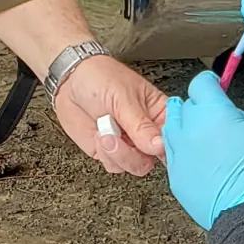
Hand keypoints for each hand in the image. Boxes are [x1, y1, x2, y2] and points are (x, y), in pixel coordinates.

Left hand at [55, 55, 165, 175]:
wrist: (68, 80)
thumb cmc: (100, 77)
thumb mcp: (123, 98)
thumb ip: (141, 125)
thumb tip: (159, 146)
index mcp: (159, 113)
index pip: (175, 137)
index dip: (169, 147)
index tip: (156, 147)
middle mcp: (147, 131)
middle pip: (156, 158)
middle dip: (137, 153)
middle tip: (124, 137)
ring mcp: (129, 143)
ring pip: (136, 166)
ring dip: (119, 153)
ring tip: (106, 132)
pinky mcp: (109, 152)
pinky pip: (115, 166)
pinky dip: (106, 155)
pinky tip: (99, 136)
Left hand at [162, 71, 243, 229]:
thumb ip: (238, 117)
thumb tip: (229, 115)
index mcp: (213, 113)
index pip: (201, 84)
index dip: (209, 84)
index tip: (213, 86)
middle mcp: (190, 129)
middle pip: (183, 105)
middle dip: (196, 106)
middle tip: (210, 115)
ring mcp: (179, 153)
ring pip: (170, 128)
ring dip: (183, 127)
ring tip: (198, 135)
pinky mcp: (174, 174)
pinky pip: (172, 154)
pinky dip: (181, 151)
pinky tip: (196, 158)